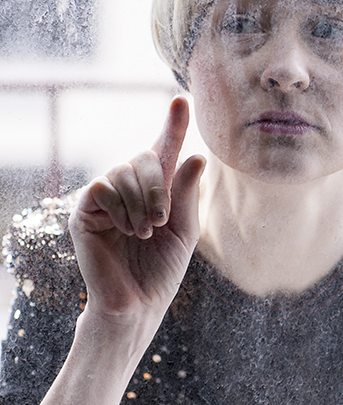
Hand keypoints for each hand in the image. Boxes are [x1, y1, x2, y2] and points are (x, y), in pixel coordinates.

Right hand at [69, 96, 205, 328]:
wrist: (137, 304)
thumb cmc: (162, 269)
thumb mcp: (185, 230)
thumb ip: (188, 194)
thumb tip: (196, 156)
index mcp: (157, 190)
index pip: (164, 150)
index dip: (173, 125)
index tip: (181, 101)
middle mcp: (128, 188)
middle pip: (145, 157)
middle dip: (160, 186)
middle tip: (162, 220)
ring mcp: (104, 198)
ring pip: (123, 171)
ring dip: (142, 202)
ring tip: (145, 232)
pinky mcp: (83, 212)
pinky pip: (102, 187)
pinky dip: (121, 208)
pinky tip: (127, 231)